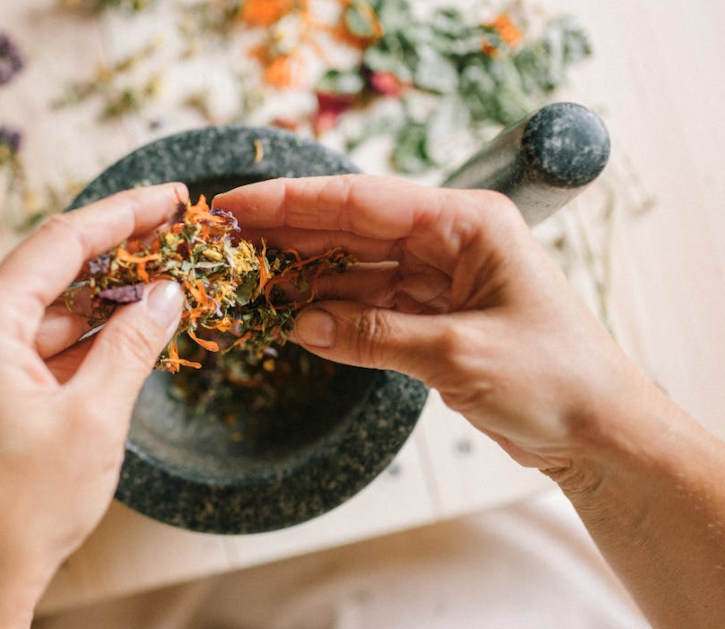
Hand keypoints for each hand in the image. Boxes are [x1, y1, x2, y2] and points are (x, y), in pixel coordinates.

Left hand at [0, 184, 185, 628]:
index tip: (168, 198)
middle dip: (114, 258)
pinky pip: (27, 348)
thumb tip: (166, 295)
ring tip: (160, 289)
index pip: (59, 245)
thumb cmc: (22, 512)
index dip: (122, 215)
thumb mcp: (95, 419)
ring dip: (98, 305)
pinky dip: (74, 342)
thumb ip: (132, 344)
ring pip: (40, 314)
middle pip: (46, 274)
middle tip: (172, 239)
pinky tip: (121, 336)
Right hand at [215, 175, 645, 471]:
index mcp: (468, 223)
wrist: (596, 432)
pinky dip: (333, 314)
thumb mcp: (456, 354)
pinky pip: (369, 305)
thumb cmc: (554, 379)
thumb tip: (299, 323)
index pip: (363, 200)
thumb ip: (372, 335)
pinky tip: (293, 316)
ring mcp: (439, 279)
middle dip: (290, 233)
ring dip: (306, 277)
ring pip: (356, 267)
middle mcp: (450, 241)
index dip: (292, 201)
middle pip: (352, 227)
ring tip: (250, 280)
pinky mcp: (432, 317)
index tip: (237, 204)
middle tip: (228, 239)